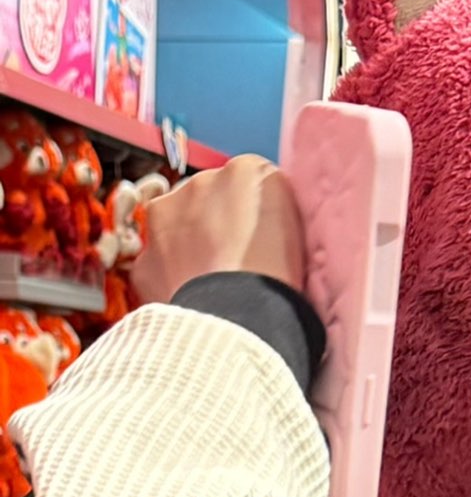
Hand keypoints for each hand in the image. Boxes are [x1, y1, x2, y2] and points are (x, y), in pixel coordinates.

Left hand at [131, 155, 304, 306]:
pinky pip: (159, 262)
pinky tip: (197, 295)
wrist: (241, 323)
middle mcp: (199, 183)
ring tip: (218, 279)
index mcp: (246, 172)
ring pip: (176, 223)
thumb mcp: (301, 228)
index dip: (256, 211)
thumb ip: (276, 205)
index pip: (250, 180)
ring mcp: (163, 219)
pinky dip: (174, 275)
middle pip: (208, 197)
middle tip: (242, 259)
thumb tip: (264, 208)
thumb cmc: (279, 279)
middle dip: (218, 222)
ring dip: (191, 243)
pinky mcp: (143, 259)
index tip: (265, 236)